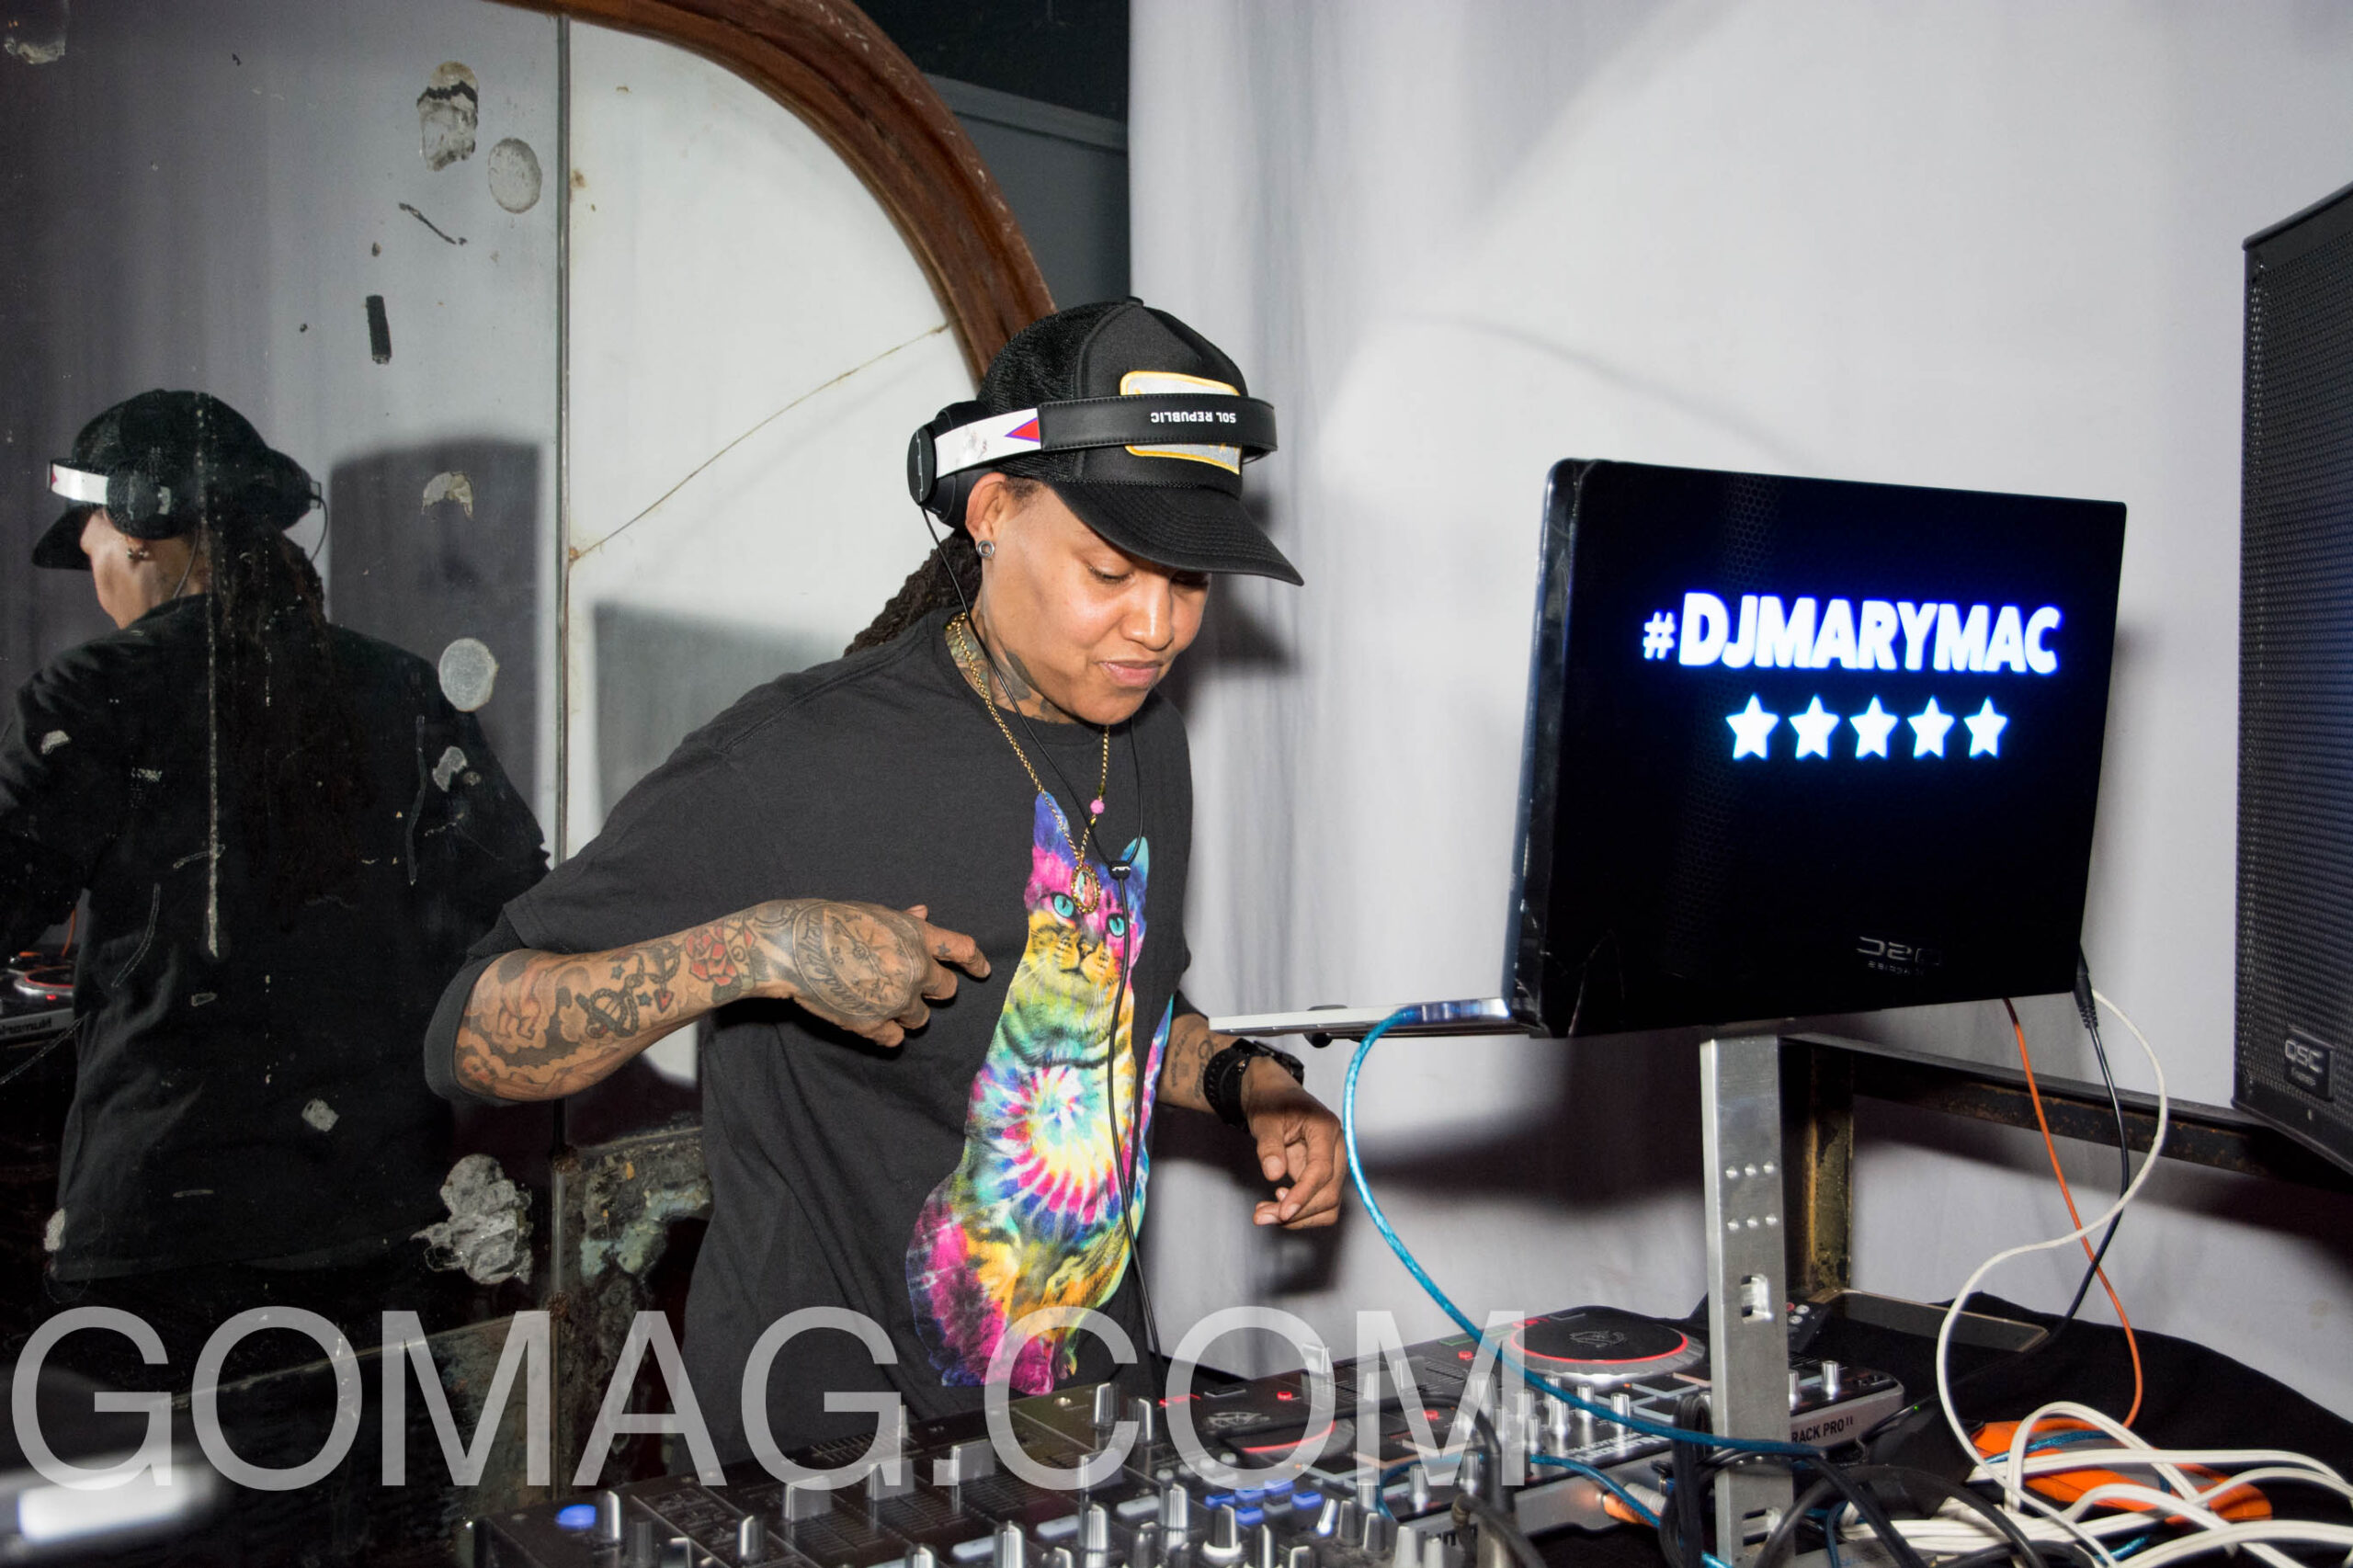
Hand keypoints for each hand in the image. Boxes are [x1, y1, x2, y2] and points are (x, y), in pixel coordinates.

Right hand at [752, 899, 989, 1047]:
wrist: (796, 948)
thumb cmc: (833, 922)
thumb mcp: (876, 913)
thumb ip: (905, 922)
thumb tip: (925, 914)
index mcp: (918, 937)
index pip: (963, 950)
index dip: (975, 962)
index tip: (981, 971)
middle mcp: (915, 970)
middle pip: (946, 990)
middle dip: (933, 989)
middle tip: (909, 984)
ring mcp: (897, 1000)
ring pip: (921, 1019)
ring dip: (907, 1012)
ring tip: (880, 998)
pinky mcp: (874, 1025)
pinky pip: (896, 1038)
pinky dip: (886, 1031)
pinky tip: (869, 1018)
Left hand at [1242, 1058, 1343, 1227]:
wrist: (1274, 1097)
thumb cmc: (1271, 1102)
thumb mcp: (1264, 1119)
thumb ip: (1269, 1146)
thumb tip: (1274, 1174)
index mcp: (1326, 1129)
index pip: (1322, 1170)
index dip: (1303, 1195)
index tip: (1282, 1212)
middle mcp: (1336, 1149)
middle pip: (1329, 1194)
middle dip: (1298, 1212)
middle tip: (1262, 1216)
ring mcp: (1332, 1164)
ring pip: (1328, 1205)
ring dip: (1299, 1217)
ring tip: (1265, 1213)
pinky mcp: (1322, 1176)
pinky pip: (1317, 1202)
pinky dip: (1299, 1212)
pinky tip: (1276, 1204)